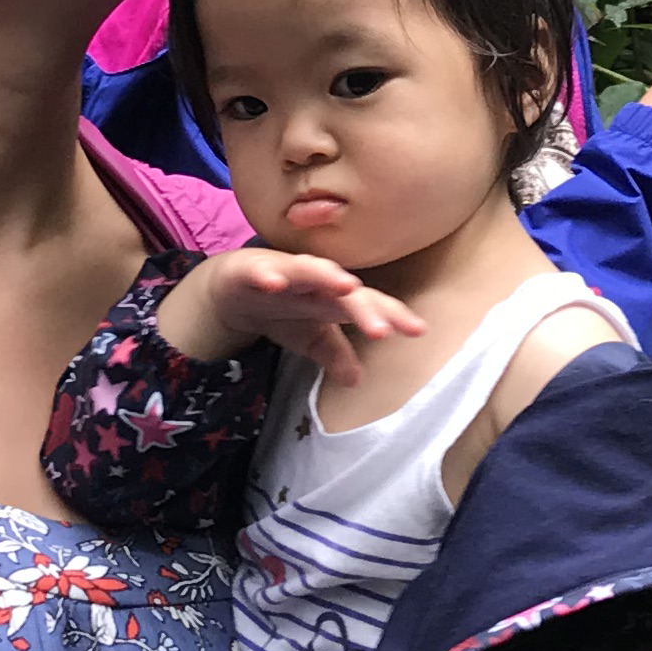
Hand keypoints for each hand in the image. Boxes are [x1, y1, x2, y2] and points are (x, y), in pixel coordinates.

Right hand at [161, 247, 424, 384]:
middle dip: (364, 308)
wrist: (234, 286)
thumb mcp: (310, 337)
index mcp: (333, 297)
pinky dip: (267, 275)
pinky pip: (260, 272)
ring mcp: (284, 271)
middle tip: (383, 328)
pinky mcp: (251, 269)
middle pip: (344, 293)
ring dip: (326, 277)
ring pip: (309, 272)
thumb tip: (358, 381)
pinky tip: (274, 283)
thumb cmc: (283, 307)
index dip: (392, 316)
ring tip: (346, 286)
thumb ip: (335, 355)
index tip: (417, 330)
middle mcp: (315, 280)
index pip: (369, 306)